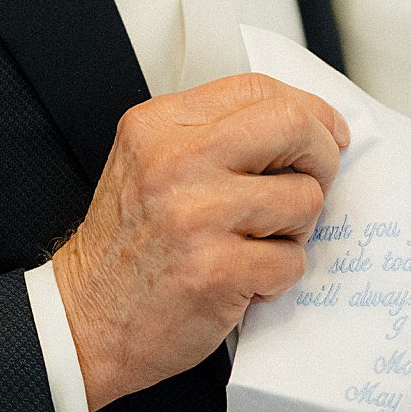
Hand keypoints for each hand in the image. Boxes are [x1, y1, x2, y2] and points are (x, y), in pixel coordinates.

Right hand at [53, 74, 348, 410]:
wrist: (84, 322)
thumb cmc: (127, 248)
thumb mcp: (149, 164)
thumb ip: (214, 137)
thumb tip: (304, 127)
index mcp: (159, 126)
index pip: (258, 90)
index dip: (309, 110)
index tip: (326, 134)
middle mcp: (175, 161)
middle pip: (294, 127)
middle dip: (322, 157)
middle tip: (312, 185)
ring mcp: (197, 215)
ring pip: (304, 199)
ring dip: (295, 230)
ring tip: (257, 245)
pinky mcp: (217, 270)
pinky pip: (292, 260)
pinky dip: (277, 277)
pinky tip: (242, 281)